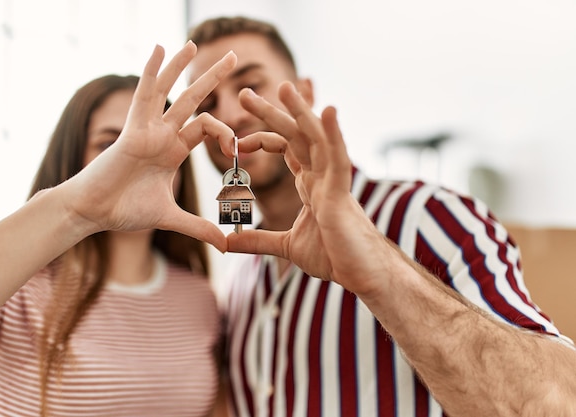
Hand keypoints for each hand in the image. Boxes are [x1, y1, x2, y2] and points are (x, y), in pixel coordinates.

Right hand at [63, 42, 236, 251]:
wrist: (94, 213)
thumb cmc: (125, 211)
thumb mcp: (170, 218)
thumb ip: (198, 227)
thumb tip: (225, 245)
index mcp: (173, 150)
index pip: (206, 128)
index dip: (227, 133)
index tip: (239, 150)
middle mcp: (163, 135)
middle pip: (193, 100)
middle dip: (213, 78)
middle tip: (233, 56)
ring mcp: (147, 130)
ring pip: (169, 91)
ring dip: (182, 66)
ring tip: (194, 42)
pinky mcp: (133, 131)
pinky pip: (144, 95)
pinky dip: (152, 72)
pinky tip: (160, 49)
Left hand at [223, 83, 397, 297]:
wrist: (361, 275)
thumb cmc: (334, 255)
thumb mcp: (286, 246)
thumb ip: (258, 240)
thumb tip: (228, 242)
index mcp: (309, 184)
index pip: (285, 149)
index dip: (261, 139)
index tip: (236, 140)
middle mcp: (321, 176)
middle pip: (294, 135)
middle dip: (270, 113)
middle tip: (243, 93)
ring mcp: (333, 182)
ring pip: (316, 139)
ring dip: (301, 112)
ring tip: (284, 87)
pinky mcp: (343, 194)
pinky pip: (339, 159)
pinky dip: (334, 135)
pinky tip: (329, 111)